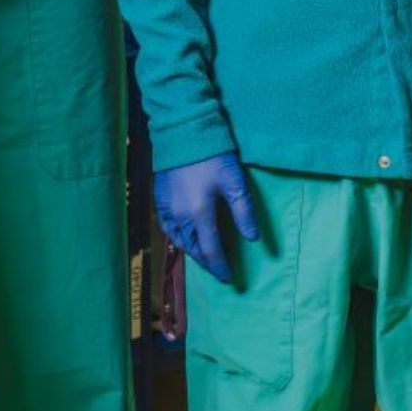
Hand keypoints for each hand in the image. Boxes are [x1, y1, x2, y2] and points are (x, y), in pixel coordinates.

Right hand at [154, 153, 258, 285]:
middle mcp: (179, 217)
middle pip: (193, 249)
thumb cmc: (212, 155)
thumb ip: (244, 213)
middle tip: (218, 270)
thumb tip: (253, 239)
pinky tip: (182, 237)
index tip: (229, 279)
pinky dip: (177, 238)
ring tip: (203, 256)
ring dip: (192, 252)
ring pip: (178, 240)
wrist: (182, 132)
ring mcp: (166, 208)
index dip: (220, 267)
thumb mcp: (234, 183)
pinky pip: (167, 228)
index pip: (211, 251)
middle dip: (206, 262)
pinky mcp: (158, 199)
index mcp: (199, 215)